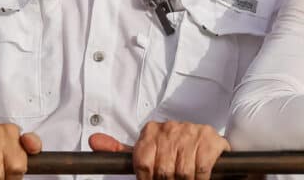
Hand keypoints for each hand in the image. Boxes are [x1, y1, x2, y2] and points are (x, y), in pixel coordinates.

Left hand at [89, 121, 229, 179]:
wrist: (206, 142)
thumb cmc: (172, 150)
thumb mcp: (146, 150)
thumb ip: (120, 150)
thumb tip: (93, 139)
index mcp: (151, 131)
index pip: (142, 163)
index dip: (147, 179)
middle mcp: (171, 128)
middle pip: (162, 170)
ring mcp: (192, 133)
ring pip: (182, 171)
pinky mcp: (210, 140)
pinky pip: (200, 169)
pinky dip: (199, 179)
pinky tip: (198, 178)